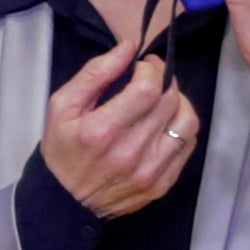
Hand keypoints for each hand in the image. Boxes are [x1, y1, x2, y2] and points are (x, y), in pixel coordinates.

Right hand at [41, 38, 199, 217]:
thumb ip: (95, 74)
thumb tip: (128, 47)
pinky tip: (164, 123)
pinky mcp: (163, 183)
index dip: (152, 69)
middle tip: (151, 78)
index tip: (143, 66)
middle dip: (164, 80)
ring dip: (179, 102)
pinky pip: (187, 145)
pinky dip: (181, 126)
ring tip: (162, 99)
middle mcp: (131, 151)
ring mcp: (150, 171)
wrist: (66, 202)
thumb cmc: (62, 149)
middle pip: (170, 101)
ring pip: (187, 121)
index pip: (148, 88)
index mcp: (102, 130)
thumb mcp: (62, 107)